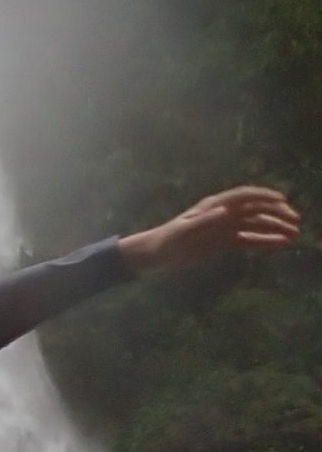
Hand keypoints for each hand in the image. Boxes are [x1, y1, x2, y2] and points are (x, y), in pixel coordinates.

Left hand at [120, 185, 300, 272]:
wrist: (156, 255)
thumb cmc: (166, 241)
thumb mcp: (182, 232)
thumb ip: (202, 222)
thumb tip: (225, 212)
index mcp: (214, 206)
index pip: (243, 196)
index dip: (263, 196)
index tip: (282, 201)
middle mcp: (223, 213)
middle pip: (255, 209)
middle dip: (276, 213)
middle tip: (295, 222)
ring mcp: (226, 227)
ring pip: (256, 224)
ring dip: (275, 228)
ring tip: (294, 235)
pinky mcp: (225, 242)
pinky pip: (250, 239)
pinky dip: (266, 241)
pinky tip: (281, 244)